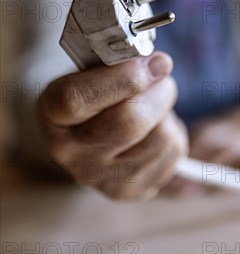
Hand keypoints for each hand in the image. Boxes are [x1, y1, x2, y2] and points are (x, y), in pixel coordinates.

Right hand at [37, 52, 187, 199]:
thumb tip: (158, 64)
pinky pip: (173, 155)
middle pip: (128, 122)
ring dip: (168, 112)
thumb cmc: (97, 91)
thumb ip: (118, 62)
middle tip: (162, 74)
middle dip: (158, 91)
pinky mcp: (130, 191)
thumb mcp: (93, 69)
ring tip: (155, 103)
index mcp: (52, 114)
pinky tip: (155, 128)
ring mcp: (100, 178)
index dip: (124, 77)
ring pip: (160, 137)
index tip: (153, 62)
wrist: (93, 132)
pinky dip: (173, 133)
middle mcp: (70, 152)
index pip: (78, 99)